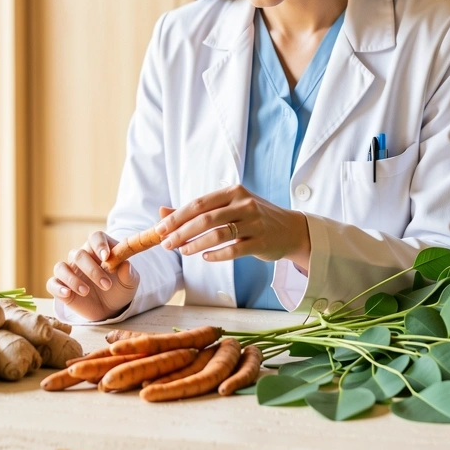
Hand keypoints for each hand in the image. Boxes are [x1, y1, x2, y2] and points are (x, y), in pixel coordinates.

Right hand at [45, 207, 168, 321]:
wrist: (112, 309)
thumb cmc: (120, 289)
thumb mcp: (130, 282)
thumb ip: (129, 273)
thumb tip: (125, 264)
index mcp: (100, 249)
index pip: (95, 237)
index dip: (99, 244)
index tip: (106, 257)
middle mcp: (82, 257)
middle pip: (79, 254)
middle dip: (92, 270)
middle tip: (106, 285)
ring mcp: (70, 271)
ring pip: (61, 267)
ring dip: (72, 279)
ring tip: (86, 291)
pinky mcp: (61, 287)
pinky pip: (52, 283)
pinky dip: (57, 287)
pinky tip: (67, 294)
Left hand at [154, 185, 310, 270]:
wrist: (290, 229)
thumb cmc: (253, 217)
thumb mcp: (228, 207)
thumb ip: (196, 210)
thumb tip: (162, 212)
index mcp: (233, 192)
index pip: (198, 203)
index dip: (177, 217)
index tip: (160, 229)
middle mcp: (244, 204)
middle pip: (205, 219)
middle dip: (181, 232)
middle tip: (166, 244)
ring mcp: (254, 223)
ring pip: (218, 234)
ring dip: (195, 244)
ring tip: (182, 251)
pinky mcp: (261, 242)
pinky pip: (234, 250)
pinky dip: (216, 255)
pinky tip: (205, 257)